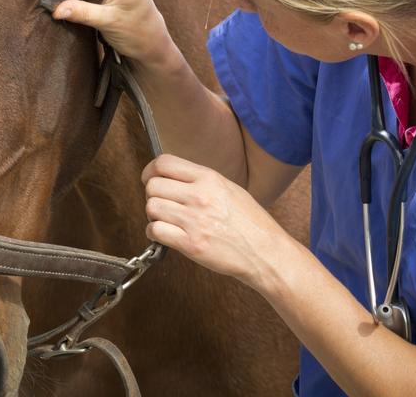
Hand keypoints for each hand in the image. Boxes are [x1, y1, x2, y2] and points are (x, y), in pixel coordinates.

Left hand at [142, 153, 286, 287]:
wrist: (266, 252)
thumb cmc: (251, 223)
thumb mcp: (229, 188)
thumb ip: (201, 181)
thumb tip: (174, 178)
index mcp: (209, 178)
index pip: (164, 163)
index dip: (150, 171)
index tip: (149, 178)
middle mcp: (200, 196)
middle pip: (153, 186)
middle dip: (152, 195)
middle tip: (162, 204)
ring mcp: (195, 220)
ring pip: (151, 207)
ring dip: (153, 215)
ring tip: (165, 220)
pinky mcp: (191, 244)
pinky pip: (156, 231)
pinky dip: (154, 233)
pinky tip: (164, 234)